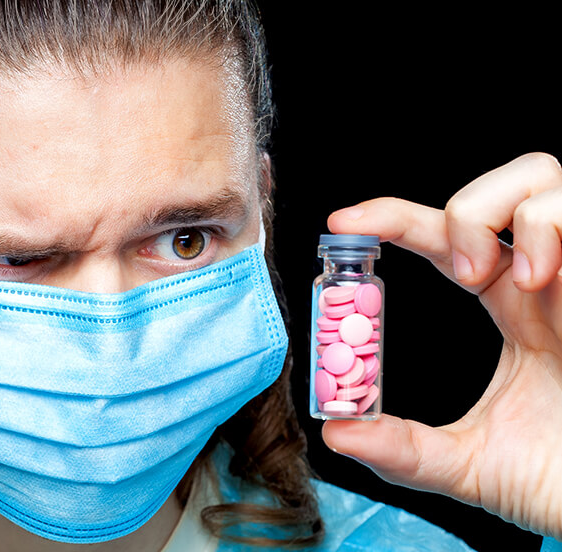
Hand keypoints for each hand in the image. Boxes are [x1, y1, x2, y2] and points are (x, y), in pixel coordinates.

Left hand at [321, 152, 561, 538]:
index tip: (339, 224)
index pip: (445, 238)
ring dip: (500, 212)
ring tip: (499, 278)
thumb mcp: (469, 464)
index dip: (392, 218)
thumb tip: (335, 433)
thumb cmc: (559, 480)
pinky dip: (547, 226)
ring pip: (542, 175)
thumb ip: (403, 450)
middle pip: (504, 184)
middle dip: (462, 207)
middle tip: (457, 274)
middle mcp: (547, 279)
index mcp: (512, 307)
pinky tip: (536, 279)